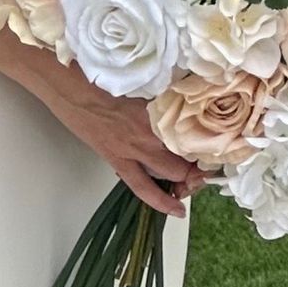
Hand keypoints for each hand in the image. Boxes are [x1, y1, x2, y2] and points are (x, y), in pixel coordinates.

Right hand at [26, 60, 202, 217]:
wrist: (68, 84)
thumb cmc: (100, 75)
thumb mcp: (141, 81)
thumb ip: (164, 93)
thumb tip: (186, 97)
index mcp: (161, 107)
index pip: (196, 131)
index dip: (210, 142)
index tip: (218, 145)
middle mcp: (153, 130)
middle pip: (189, 153)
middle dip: (200, 163)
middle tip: (205, 165)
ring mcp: (135, 148)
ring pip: (173, 173)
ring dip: (186, 180)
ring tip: (192, 183)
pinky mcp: (118, 161)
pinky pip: (145, 188)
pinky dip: (163, 200)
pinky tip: (178, 211)